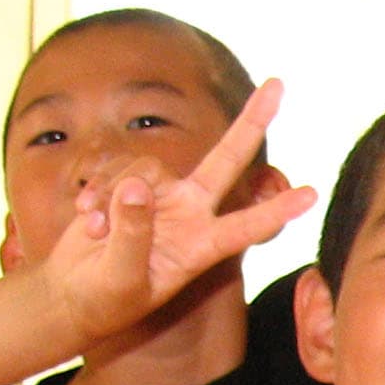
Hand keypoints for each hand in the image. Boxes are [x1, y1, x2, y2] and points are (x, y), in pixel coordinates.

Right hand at [38, 80, 314, 346]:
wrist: (72, 295)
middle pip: (227, 160)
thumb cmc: (104, 300)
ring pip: (146, 168)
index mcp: (200, 247)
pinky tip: (85, 220)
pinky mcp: (129, 185)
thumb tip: (136, 188)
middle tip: (279, 84)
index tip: (312, 194)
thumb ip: (131, 236)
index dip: (276, 211)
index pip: (246, 226)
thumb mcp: (121, 280)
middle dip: (252, 122)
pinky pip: (116, 169)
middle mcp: (190, 214)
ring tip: (95, 231)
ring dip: (112, 194)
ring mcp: (162, 197)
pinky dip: (96, 191)